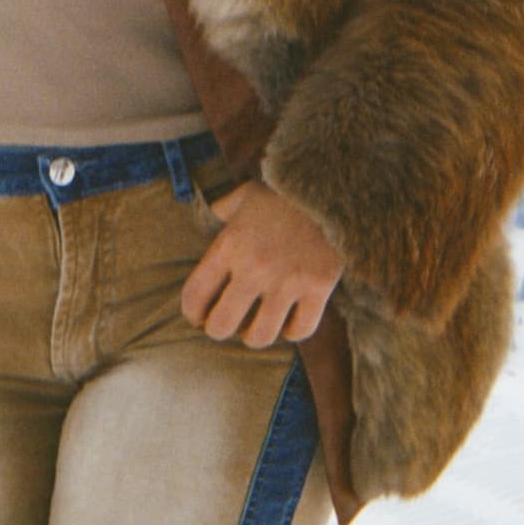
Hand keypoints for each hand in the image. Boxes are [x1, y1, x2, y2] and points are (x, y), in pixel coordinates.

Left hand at [181, 179, 344, 348]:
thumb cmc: (284, 193)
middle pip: (222, 325)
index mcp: (228, 247)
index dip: (192, 313)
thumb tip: (214, 214)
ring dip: (254, 337)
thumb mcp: (245, 194)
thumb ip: (224, 208)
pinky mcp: (318, 289)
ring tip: (255, 329)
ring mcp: (286, 282)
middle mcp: (253, 269)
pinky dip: (292, 332)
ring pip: (260, 336)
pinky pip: (300, 330)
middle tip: (225, 325)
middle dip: (219, 330)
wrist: (331, 187)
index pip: (195, 295)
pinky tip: (288, 324)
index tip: (197, 316)